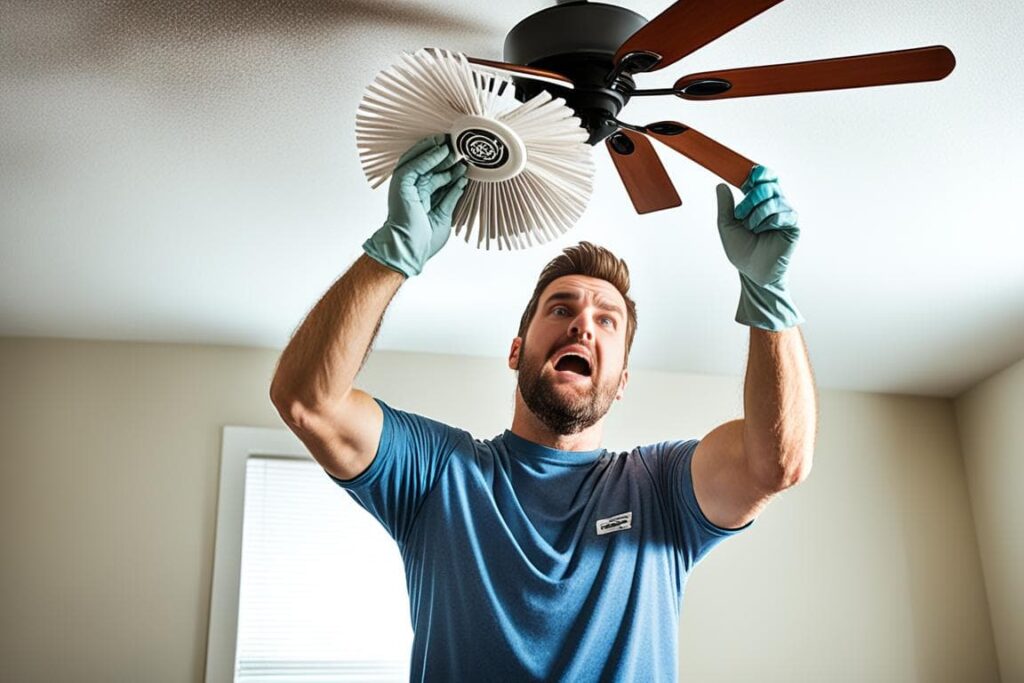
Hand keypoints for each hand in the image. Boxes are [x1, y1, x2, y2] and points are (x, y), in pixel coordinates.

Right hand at [362, 135, 468, 277]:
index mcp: (423, 198)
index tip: (464, 158)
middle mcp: (414, 190)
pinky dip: (428, 157)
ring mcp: (407, 187)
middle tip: (459, 144)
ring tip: (451, 141)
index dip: (449, 167)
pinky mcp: (401, 185)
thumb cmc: (424, 241)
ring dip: (435, 151)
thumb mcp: (445, 215)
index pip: (437, 176)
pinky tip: (441, 151)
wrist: (411, 249)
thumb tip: (461, 182)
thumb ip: (451, 197)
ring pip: (421, 162)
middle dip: (444, 155)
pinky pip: (415, 166)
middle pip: (429, 167)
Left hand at [715, 166, 804, 330]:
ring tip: (752, 229)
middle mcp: (774, 204)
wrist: (752, 271)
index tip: (746, 177)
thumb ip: (725, 206)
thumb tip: (720, 185)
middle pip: (769, 184)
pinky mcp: (792, 225)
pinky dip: (770, 221)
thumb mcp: (727, 226)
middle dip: (752, 196)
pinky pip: (783, 213)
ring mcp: (784, 214)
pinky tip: (765, 232)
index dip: (757, 173)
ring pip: (774, 199)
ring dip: (758, 214)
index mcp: (759, 202)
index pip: (763, 178)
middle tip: (741, 214)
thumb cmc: (741, 251)